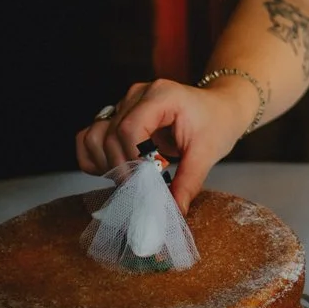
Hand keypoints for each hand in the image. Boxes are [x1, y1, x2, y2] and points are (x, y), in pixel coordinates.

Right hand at [73, 78, 258, 210]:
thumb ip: (188, 182)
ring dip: (107, 165)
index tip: (149, 183)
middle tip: (144, 192)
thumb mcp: (208, 153)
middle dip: (125, 170)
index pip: (131, 128)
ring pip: (94, 137)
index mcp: (161, 95)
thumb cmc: (217, 123)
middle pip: (111, 136)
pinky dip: (96, 159)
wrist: (219, 108)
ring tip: (134, 180)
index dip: (134, 160)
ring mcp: (123, 104)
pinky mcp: (116, 117)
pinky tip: (118, 171)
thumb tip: (173, 212)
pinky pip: (89, 138)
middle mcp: (137, 95)